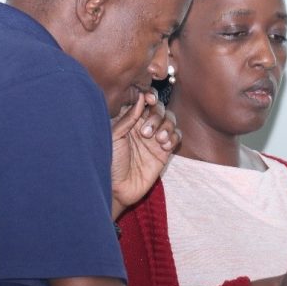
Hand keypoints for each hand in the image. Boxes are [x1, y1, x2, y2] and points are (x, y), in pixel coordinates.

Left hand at [111, 88, 181, 216]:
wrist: (117, 188)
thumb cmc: (110, 162)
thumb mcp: (115, 136)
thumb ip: (129, 117)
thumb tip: (141, 97)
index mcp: (129, 120)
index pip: (144, 101)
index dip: (150, 97)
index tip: (150, 100)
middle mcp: (143, 126)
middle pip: (159, 109)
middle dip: (157, 116)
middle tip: (146, 132)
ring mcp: (154, 139)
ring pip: (170, 121)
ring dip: (167, 126)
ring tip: (158, 140)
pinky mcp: (164, 152)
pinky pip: (176, 137)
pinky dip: (174, 138)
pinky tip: (164, 146)